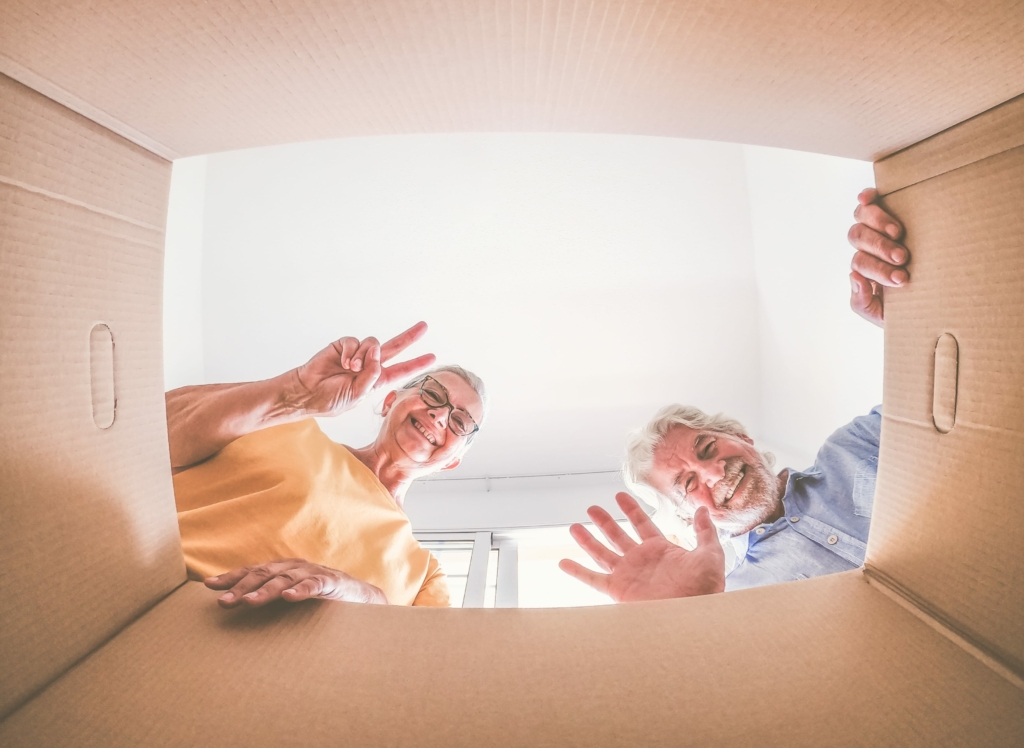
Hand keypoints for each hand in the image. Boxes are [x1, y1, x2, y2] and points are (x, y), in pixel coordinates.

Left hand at [205, 558, 388, 606]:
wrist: (360, 597)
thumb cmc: (319, 598)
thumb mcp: (291, 595)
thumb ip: (270, 596)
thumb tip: (236, 606)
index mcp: (283, 569)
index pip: (252, 570)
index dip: (231, 577)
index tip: (209, 586)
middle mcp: (294, 567)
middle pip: (263, 574)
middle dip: (241, 587)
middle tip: (224, 602)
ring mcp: (312, 573)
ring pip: (284, 579)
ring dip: (265, 591)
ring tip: (248, 602)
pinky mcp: (331, 582)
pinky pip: (313, 585)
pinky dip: (300, 590)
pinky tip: (289, 597)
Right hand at [287, 321, 435, 416]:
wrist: (307, 392)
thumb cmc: (331, 399)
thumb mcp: (357, 395)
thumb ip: (371, 376)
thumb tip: (377, 354)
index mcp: (376, 380)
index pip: (400, 370)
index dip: (416, 364)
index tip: (432, 357)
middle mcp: (369, 365)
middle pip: (394, 347)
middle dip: (409, 337)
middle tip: (424, 326)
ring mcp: (357, 354)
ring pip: (372, 344)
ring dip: (364, 356)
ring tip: (351, 368)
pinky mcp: (343, 346)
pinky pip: (355, 341)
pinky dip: (351, 351)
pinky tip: (344, 362)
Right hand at [559, 493, 725, 601]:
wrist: (694, 615)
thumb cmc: (705, 588)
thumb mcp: (710, 554)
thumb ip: (704, 531)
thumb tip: (702, 509)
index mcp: (661, 550)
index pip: (642, 524)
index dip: (631, 509)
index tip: (619, 496)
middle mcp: (640, 561)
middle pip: (617, 536)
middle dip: (605, 521)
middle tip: (592, 508)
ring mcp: (627, 575)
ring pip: (602, 553)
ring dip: (588, 540)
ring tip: (574, 527)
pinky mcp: (618, 590)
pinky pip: (593, 579)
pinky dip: (577, 571)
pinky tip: (563, 562)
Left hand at [847, 188, 909, 327]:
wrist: (934, 299)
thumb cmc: (906, 306)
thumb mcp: (881, 313)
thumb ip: (862, 301)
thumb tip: (854, 277)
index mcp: (864, 268)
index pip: (860, 264)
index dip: (878, 270)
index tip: (902, 279)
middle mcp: (866, 247)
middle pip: (858, 239)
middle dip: (880, 248)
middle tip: (902, 257)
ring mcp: (875, 227)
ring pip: (862, 218)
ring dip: (879, 224)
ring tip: (898, 233)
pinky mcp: (888, 211)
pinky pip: (869, 201)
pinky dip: (867, 198)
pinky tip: (867, 199)